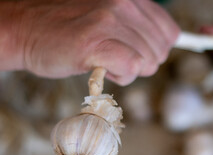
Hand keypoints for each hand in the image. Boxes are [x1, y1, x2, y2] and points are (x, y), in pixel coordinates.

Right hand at [0, 0, 178, 84]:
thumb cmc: (70, 28)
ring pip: (147, 62)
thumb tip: (166, 48)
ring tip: (103, 59)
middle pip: (160, 52)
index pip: (170, 32)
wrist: (27, 29)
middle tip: (114, 56)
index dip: (156, 50)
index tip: (137, 52)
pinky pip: (131, 68)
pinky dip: (120, 76)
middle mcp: (125, 4)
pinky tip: (102, 68)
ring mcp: (110, 21)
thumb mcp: (112, 17)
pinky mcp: (96, 41)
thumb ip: (139, 28)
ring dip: (127, 70)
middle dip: (141, 63)